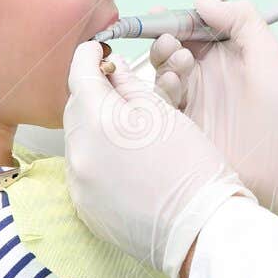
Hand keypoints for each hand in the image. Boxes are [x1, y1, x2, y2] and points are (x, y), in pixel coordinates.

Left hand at [63, 41, 253, 277]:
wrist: (202, 228)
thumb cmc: (193, 166)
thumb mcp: (166, 113)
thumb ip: (131, 86)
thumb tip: (112, 71)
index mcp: (99, 123)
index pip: (79, 75)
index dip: (87, 56)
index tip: (95, 49)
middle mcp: (79, 154)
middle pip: (75, 109)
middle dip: (92, 93)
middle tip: (116, 86)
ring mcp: (78, 185)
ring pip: (77, 140)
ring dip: (94, 127)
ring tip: (125, 128)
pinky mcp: (84, 208)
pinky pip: (82, 170)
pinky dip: (95, 157)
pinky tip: (123, 160)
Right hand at [149, 0, 277, 222]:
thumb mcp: (268, 53)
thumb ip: (240, 19)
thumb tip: (201, 1)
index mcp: (226, 55)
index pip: (191, 30)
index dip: (174, 21)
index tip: (161, 14)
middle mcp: (208, 77)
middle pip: (170, 51)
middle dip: (165, 41)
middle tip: (171, 43)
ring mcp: (196, 102)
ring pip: (163, 75)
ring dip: (165, 63)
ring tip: (180, 63)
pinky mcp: (186, 127)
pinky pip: (162, 105)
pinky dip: (162, 90)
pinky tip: (174, 84)